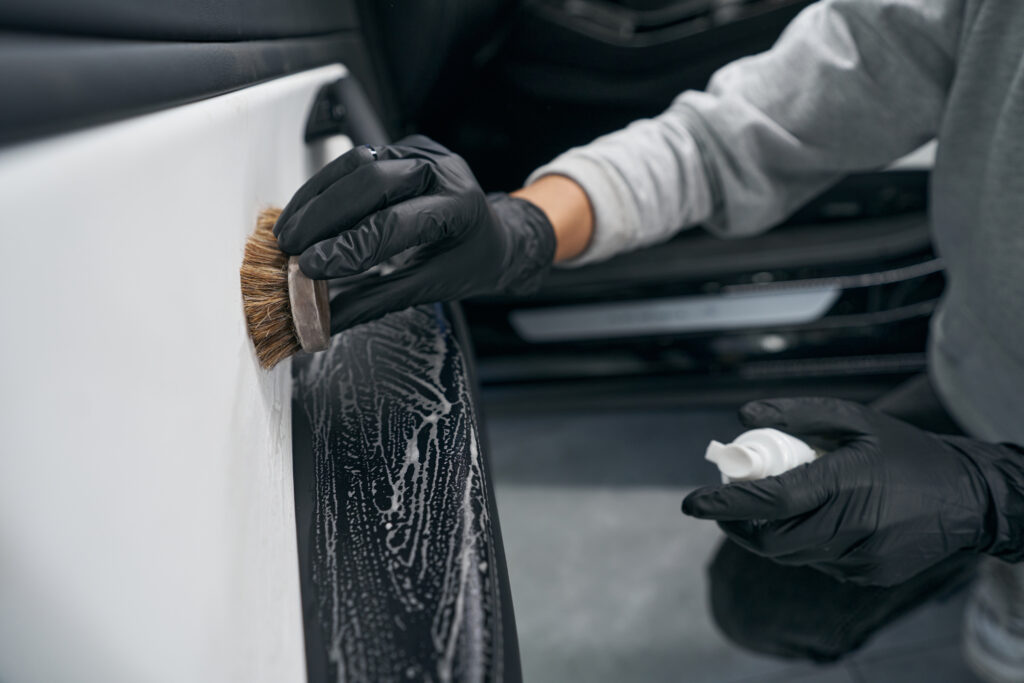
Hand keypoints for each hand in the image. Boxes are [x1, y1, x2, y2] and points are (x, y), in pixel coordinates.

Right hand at [274, 135, 555, 332]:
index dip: (348, 246)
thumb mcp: (429, 287)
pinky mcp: (399, 148)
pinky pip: (352, 162)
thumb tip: (322, 321)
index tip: (310, 269)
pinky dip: (322, 189)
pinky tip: (300, 213)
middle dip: (324, 217)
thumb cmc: (467, 261)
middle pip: (372, 181)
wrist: (492, 235)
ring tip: (287, 233)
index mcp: (459, 208)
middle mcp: (441, 171)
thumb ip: (374, 301)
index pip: (395, 223)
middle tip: (291, 249)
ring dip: (315, 200)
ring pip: (356, 165)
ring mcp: (420, 153)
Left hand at [682, 397, 1023, 585]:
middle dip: (740, 525)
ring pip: (793, 554)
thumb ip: (798, 414)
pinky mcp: (871, 575)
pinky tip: (823, 521)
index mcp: (847, 479)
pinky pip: (819, 563)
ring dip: (773, 534)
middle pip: (774, 539)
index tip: (690, 504)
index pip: (772, 500)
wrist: (967, 496)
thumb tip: (744, 416)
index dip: (725, 505)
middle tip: (727, 504)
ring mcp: (864, 557)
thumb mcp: (854, 418)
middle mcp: (855, 524)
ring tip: (778, 506)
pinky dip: (806, 544)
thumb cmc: (903, 450)